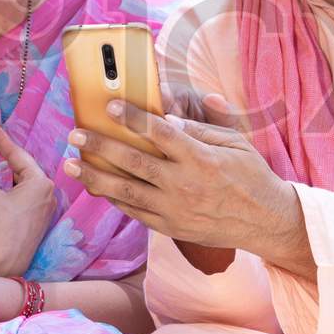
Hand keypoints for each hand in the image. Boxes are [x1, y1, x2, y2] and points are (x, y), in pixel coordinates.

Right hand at [0, 122, 55, 277]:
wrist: (4, 263)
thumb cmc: (0, 225)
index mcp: (41, 182)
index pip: (19, 156)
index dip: (3, 141)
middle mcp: (48, 193)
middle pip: (25, 169)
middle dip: (9, 157)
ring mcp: (45, 209)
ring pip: (25, 183)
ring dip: (10, 173)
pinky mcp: (38, 221)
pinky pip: (26, 196)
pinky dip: (13, 188)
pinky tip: (2, 184)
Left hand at [64, 94, 314, 277]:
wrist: (264, 221)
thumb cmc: (251, 175)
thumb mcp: (236, 143)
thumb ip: (202, 127)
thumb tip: (169, 116)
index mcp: (201, 159)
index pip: (160, 133)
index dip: (133, 118)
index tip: (111, 106)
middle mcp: (184, 184)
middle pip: (133, 162)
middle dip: (100, 146)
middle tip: (75, 134)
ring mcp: (174, 209)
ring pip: (125, 191)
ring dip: (94, 176)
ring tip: (70, 164)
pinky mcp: (170, 227)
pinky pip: (134, 212)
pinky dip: (113, 198)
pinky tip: (96, 185)